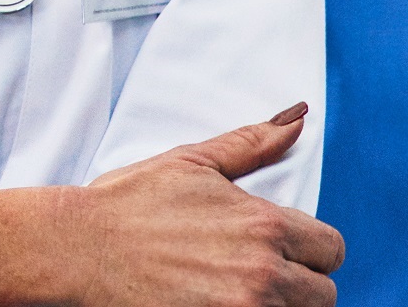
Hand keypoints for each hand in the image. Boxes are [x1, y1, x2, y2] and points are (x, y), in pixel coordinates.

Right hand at [0, 102, 340, 306]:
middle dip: (297, 284)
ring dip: (275, 305)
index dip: (309, 251)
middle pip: (322, 293)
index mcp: (263, 224)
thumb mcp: (191, 162)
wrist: (77, 249)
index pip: (330, 249)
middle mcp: (262, 271)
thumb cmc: (127, 205)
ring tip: (235, 291)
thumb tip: (296, 120)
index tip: (283, 252)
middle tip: (255, 276)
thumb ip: (251, 144)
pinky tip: (216, 303)